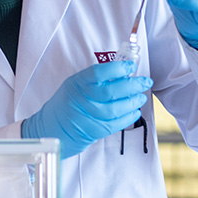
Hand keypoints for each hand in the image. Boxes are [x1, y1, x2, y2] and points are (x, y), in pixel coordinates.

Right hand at [22, 61, 150, 157]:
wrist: (53, 128)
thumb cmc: (67, 103)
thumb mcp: (75, 85)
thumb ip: (95, 79)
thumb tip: (122, 72)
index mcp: (77, 84)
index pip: (98, 73)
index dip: (117, 68)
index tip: (130, 67)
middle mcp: (82, 99)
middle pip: (112, 91)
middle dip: (133, 85)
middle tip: (145, 81)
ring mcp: (89, 116)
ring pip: (116, 108)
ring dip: (133, 102)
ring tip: (141, 97)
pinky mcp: (95, 130)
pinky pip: (116, 123)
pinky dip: (129, 117)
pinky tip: (135, 111)